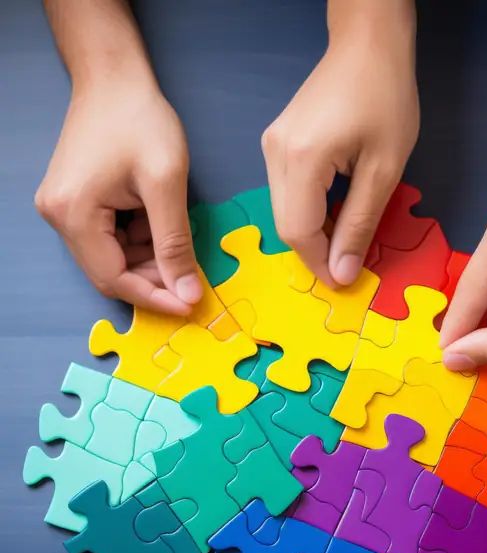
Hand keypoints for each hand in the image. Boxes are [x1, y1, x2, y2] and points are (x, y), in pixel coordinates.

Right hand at [35, 80, 200, 313]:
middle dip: (152, 281)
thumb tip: (187, 293)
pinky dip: (137, 243)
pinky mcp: (74, 202)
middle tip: (190, 281)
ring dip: (147, 261)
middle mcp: (58, 217)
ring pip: (110, 258)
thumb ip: (174, 243)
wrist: (113, 77)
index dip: (154, 297)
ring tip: (177, 246)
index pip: (113, 279)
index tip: (189, 304)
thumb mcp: (165, 183)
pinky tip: (158, 227)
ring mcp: (62, 209)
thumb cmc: (138, 118)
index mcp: (73, 214)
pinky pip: (108, 240)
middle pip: (109, 273)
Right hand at [262, 1, 418, 286]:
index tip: (346, 282)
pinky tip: (335, 210)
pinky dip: (308, 211)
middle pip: (286, 226)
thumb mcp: (384, 169)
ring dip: (313, 232)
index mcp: (301, 160)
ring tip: (346, 234)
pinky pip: (286, 194)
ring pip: (284, 212)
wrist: (366, 43)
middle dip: (316, 252)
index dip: (320, 264)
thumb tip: (342, 273)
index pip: (299, 232)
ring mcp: (270, 147)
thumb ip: (360, 224)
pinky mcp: (275, 144)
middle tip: (349, 263)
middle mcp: (275, 154)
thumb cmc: (385, 97)